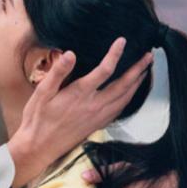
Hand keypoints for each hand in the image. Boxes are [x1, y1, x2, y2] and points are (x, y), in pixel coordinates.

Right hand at [8, 38, 153, 187]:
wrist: (39, 147)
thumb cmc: (37, 118)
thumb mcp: (41, 92)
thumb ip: (57, 72)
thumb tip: (70, 54)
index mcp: (80, 94)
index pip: (104, 70)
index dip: (115, 54)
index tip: (122, 41)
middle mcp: (93, 105)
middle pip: (123, 85)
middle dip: (137, 69)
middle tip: (148, 56)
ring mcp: (98, 117)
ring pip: (125, 98)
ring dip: (137, 84)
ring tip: (144, 72)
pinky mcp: (97, 125)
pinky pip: (120, 109)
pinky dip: (130, 98)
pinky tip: (130, 94)